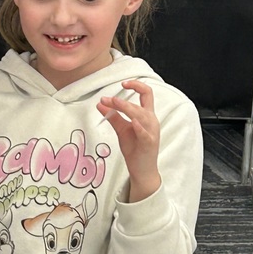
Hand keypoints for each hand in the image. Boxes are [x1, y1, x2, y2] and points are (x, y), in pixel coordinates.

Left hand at [97, 79, 160, 201]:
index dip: (136, 85)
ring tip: (114, 103)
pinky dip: (139, 127)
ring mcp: (151, 132)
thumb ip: (112, 116)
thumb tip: (100, 103)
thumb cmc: (135, 148)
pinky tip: (133, 122)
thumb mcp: (122, 129)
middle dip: (123, 101)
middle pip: (142, 103)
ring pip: (143, 115)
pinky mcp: (149, 144)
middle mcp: (151, 121)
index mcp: (147, 115)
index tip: (123, 83)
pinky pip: (145, 134)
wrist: (142, 170)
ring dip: (128, 108)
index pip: (146, 94)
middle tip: (107, 99)